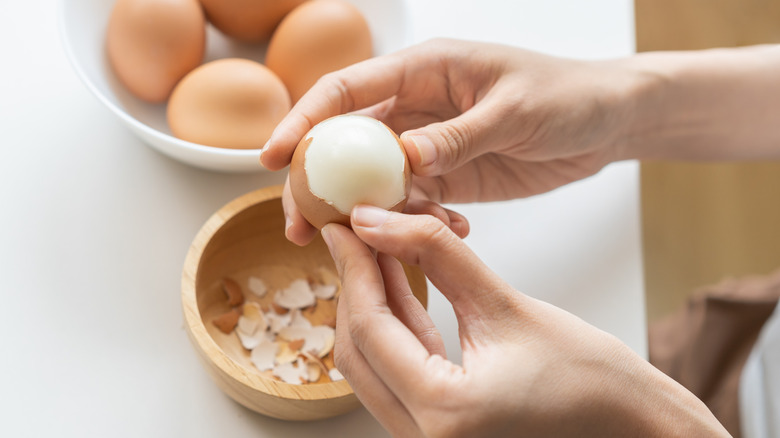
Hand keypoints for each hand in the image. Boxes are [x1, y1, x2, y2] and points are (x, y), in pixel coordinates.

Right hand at [261, 38, 642, 244]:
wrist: (606, 122)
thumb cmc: (566, 95)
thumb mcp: (514, 111)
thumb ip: (459, 135)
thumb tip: (404, 158)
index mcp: (424, 71)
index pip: (348, 92)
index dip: (304, 121)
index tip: (272, 157)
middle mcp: (417, 107)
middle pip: (347, 144)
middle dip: (316, 182)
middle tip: (297, 225)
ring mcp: (430, 145)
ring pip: (375, 180)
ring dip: (361, 213)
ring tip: (355, 247)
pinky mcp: (450, 177)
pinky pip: (415, 202)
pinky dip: (415, 223)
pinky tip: (440, 236)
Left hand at [322, 205, 729, 437]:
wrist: (633, 427)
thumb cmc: (592, 378)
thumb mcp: (506, 304)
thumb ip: (437, 255)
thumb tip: (379, 220)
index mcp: (443, 414)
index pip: (370, 328)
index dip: (352, 267)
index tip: (343, 225)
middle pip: (359, 352)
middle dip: (354, 287)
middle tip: (355, 234)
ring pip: (373, 367)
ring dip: (372, 308)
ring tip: (376, 251)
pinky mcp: (440, 434)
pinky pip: (400, 379)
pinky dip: (397, 333)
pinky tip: (399, 286)